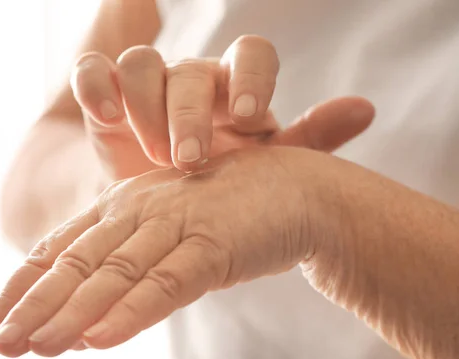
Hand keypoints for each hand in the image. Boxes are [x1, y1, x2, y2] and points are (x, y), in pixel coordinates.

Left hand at [0, 99, 371, 356]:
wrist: (299, 190)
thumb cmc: (230, 214)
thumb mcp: (169, 234)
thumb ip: (131, 266)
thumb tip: (89, 317)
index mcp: (125, 207)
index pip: (60, 250)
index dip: (20, 288)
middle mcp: (141, 211)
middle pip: (76, 262)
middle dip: (32, 304)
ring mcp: (177, 225)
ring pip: (114, 273)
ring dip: (71, 312)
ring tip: (33, 348)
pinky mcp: (215, 244)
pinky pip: (168, 282)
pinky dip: (132, 311)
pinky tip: (99, 340)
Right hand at [72, 35, 373, 178]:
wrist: (162, 204)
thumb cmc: (219, 186)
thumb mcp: (265, 169)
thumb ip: (309, 140)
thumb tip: (366, 109)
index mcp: (236, 88)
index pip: (252, 54)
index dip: (251, 78)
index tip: (248, 118)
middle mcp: (192, 80)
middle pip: (191, 71)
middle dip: (188, 114)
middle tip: (189, 161)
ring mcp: (147, 84)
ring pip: (142, 65)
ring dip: (146, 106)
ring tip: (153, 155)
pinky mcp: (104, 95)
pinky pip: (92, 72)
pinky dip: (96, 86)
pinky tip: (107, 115)